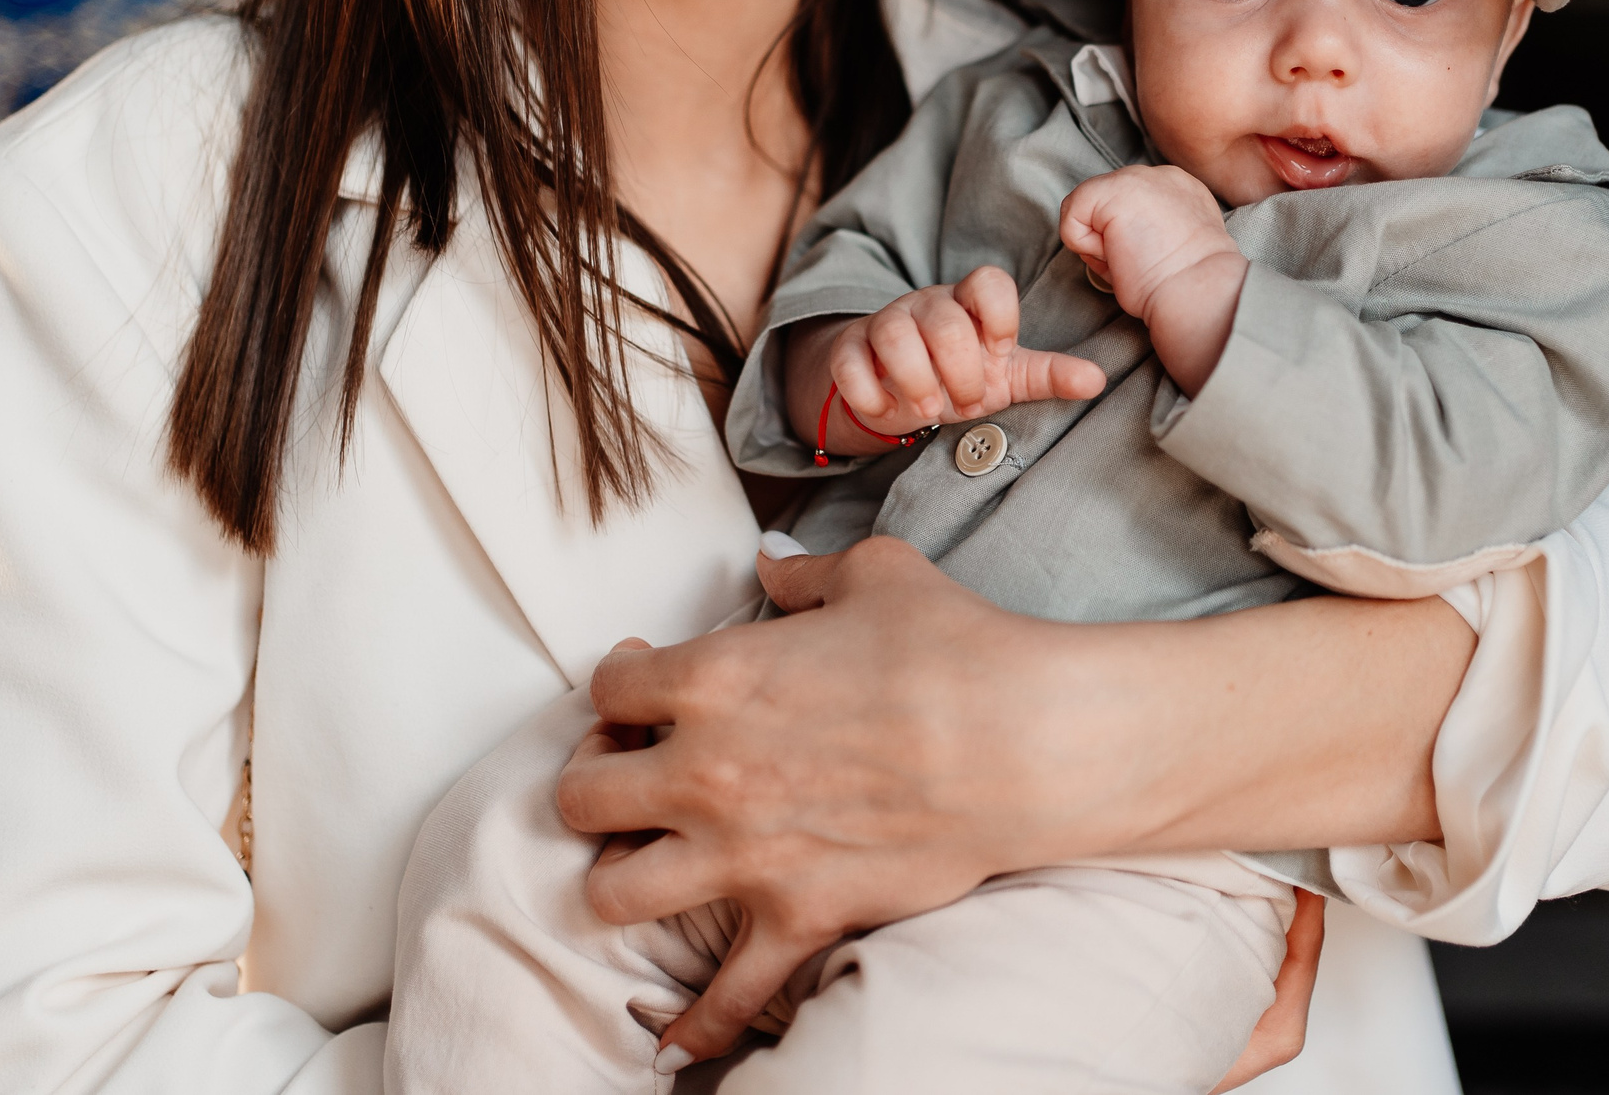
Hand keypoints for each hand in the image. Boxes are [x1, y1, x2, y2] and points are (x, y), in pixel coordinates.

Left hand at [556, 543, 1469, 1067]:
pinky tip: (677, 1040)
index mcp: (714, 677)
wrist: (1027, 740)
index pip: (609, 688)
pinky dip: (697, 1024)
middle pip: (581, 797)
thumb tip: (775, 569)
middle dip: (592, 786)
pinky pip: (726, 994)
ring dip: (616, 883)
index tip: (640, 691)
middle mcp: (705, 770)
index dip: (618, 687)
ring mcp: (743, 855)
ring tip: (643, 870)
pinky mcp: (796, 917)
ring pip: (611, 894)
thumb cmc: (958, 649)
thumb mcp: (878, 575)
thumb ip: (807, 574)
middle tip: (628, 779)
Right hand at [813, 265, 1104, 446]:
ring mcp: (885, 323)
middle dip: (959, 371)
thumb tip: (1097, 381)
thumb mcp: (1008, 375)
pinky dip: (867, 393)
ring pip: (893, 334)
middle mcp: (927, 305)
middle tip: (965, 404)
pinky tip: (886, 411)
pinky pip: (849, 361)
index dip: (1000, 318)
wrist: (897, 387)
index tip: (1001, 352)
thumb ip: (1050, 374)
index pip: (989, 282)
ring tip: (929, 410)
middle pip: (944, 320)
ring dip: (915, 381)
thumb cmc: (961, 373)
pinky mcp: (848, 349)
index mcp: (970, 303)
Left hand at [1059, 165, 1248, 393]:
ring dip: (1099, 242)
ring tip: (1132, 257)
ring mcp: (1137, 177)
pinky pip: (1071, 214)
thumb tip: (1112, 236)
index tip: (1149, 259)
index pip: (1127, 206)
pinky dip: (1084, 244)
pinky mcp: (1113, 189)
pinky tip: (1118, 253)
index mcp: (1179, 189)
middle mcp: (1160, 175)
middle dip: (1109, 238)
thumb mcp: (1175, 244)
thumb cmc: (1187, 284)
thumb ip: (1149, 227)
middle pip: (1104, 204)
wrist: (1198, 290)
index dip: (1125, 238)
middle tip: (1140, 261)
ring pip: (1085, 207)